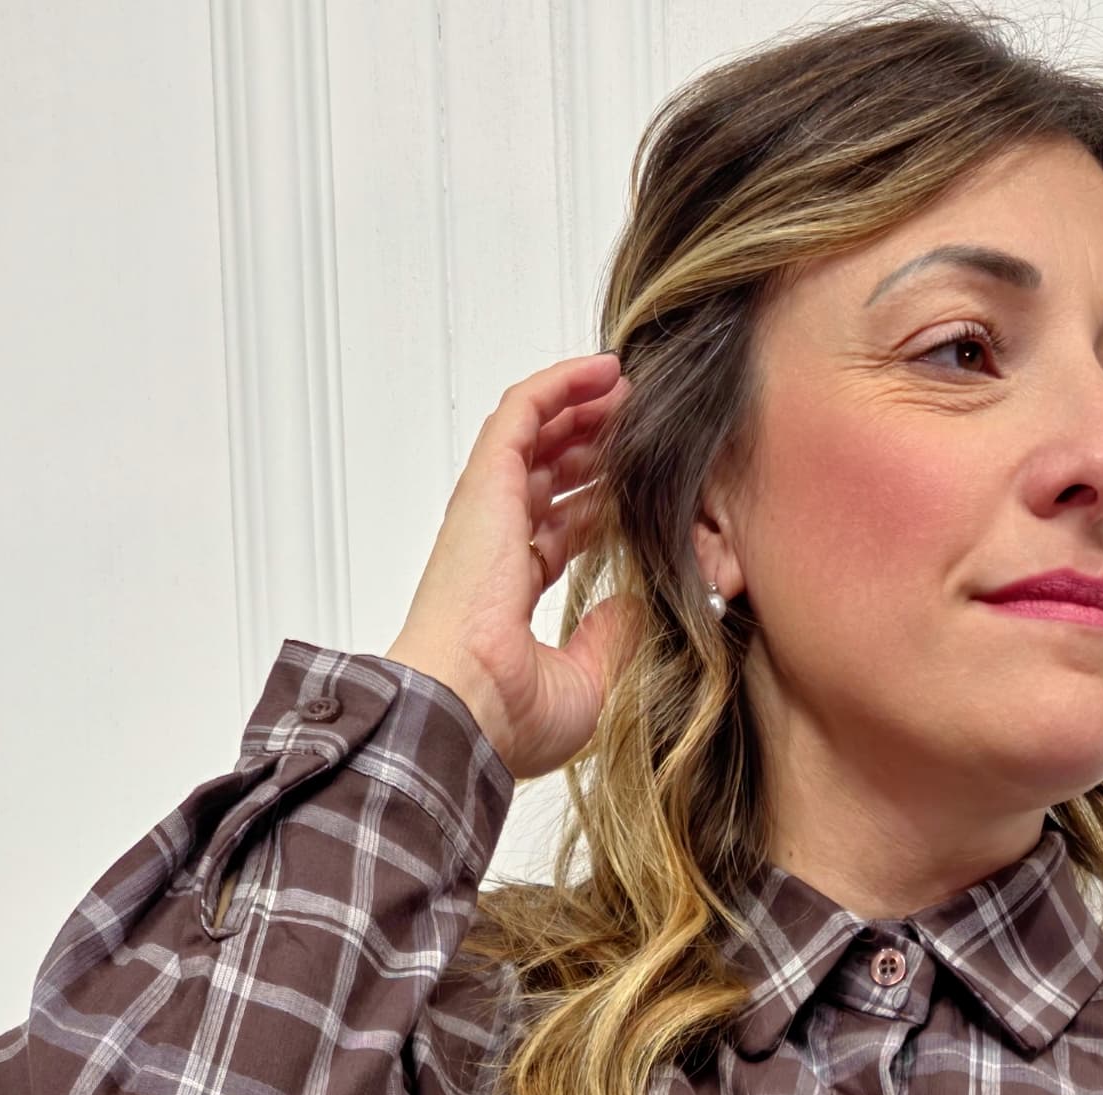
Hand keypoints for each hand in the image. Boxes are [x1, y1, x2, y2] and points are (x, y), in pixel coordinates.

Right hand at [384, 351, 641, 778]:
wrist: (465, 708)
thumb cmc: (507, 716)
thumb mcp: (586, 683)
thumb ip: (611, 639)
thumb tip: (635, 604)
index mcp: (507, 594)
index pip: (554, 532)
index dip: (594, 506)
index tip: (633, 491)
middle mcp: (493, 547)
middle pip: (545, 478)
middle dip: (591, 448)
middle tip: (637, 429)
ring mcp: (487, 513)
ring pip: (535, 437)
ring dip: (581, 408)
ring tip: (626, 391)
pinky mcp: (487, 484)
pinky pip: (522, 412)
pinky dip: (560, 385)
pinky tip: (603, 371)